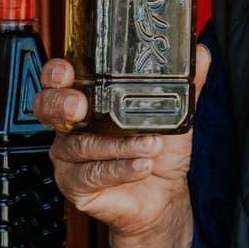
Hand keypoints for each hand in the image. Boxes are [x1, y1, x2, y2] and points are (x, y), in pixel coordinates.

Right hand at [33, 46, 211, 238]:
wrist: (163, 193)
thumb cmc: (159, 149)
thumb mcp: (174, 112)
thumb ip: (185, 82)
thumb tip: (200, 54)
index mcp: (88, 98)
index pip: (59, 79)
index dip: (55, 73)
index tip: (66, 71)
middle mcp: (72, 125)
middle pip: (48, 107)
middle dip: (62, 103)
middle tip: (82, 105)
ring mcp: (69, 155)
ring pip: (81, 144)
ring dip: (117, 144)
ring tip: (149, 144)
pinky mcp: (75, 184)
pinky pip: (91, 175)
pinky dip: (119, 169)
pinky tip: (141, 165)